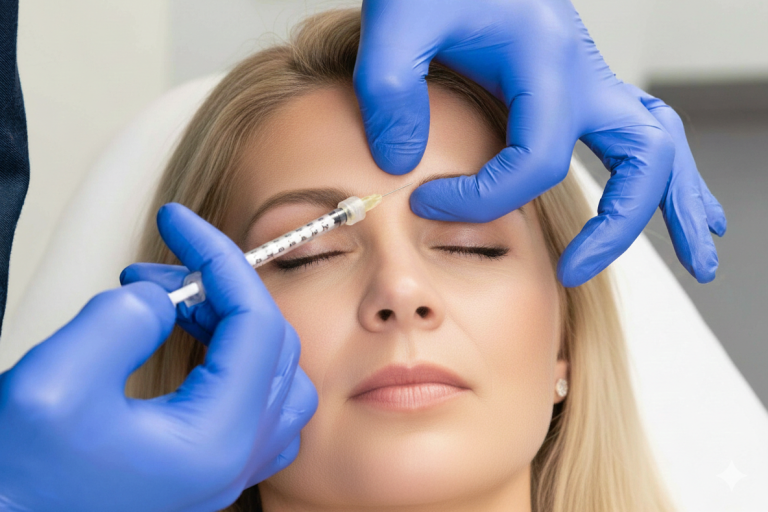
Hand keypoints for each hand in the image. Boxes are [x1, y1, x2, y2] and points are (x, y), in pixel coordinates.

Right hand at [0, 204, 316, 511]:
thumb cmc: (20, 485)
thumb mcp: (55, 385)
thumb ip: (122, 320)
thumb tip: (163, 299)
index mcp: (218, 440)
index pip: (255, 323)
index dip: (219, 257)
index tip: (179, 223)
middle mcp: (236, 458)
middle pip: (270, 343)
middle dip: (219, 288)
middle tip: (161, 269)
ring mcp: (228, 467)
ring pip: (272, 372)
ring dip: (229, 321)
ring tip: (169, 302)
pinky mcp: (208, 468)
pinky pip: (258, 403)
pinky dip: (234, 358)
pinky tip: (193, 342)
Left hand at [354, 0, 725, 285]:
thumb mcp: (398, 21)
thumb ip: (391, 90)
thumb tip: (405, 164)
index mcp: (548, 59)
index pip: (536, 161)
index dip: (483, 199)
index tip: (426, 203)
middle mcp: (583, 71)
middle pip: (641, 158)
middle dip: (618, 225)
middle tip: (576, 273)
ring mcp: (587, 78)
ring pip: (659, 144)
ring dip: (676, 202)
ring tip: (700, 256)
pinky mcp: (576, 85)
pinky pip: (636, 132)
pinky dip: (655, 174)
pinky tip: (663, 202)